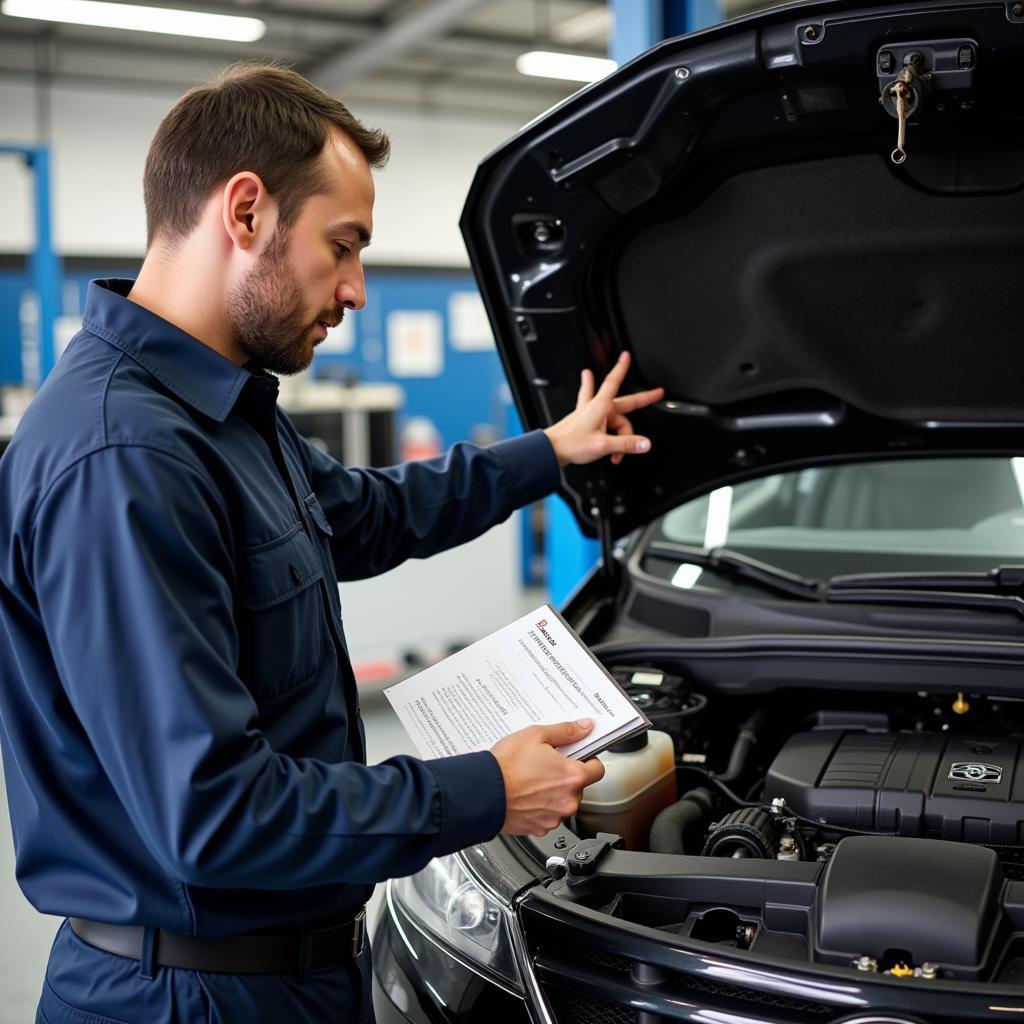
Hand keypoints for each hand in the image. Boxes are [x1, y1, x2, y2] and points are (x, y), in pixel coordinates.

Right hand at [491, 719, 604, 835]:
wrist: (482, 792)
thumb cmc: (505, 766)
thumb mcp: (536, 735)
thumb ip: (566, 731)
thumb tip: (584, 727)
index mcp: (572, 776)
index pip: (598, 769)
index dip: (589, 760)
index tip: (579, 756)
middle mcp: (568, 800)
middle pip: (579, 786)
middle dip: (566, 776)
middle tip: (547, 765)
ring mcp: (554, 817)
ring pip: (563, 802)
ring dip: (554, 793)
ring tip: (532, 779)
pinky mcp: (540, 828)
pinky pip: (548, 815)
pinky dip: (541, 807)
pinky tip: (526, 794)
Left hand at [543, 351, 663, 466]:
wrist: (551, 450)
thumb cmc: (571, 444)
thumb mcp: (603, 445)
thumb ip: (626, 444)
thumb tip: (645, 443)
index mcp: (600, 406)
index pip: (613, 381)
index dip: (621, 368)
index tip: (626, 355)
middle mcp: (595, 406)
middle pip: (624, 403)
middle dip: (641, 400)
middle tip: (656, 393)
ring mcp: (590, 413)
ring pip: (616, 420)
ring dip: (620, 436)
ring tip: (616, 454)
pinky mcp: (585, 421)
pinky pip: (602, 417)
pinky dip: (607, 421)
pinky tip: (606, 420)